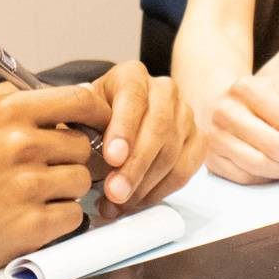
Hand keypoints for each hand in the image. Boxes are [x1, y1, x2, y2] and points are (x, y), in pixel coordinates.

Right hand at [0, 83, 106, 275]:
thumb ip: (11, 102)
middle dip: (71, 157)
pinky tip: (36, 215)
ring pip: (81, 180)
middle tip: (50, 168)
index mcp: (8, 114)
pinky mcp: (31, 227)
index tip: (98, 123)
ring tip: (38, 193)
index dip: (97, 112)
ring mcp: (27, 188)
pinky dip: (61, 218)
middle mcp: (21, 146)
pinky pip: (74, 215)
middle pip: (83, 146)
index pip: (78, 100)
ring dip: (67, 188)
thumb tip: (52, 94)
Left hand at [86, 63, 205, 216]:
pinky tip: (137, 201)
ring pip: (173, 152)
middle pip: (158, 127)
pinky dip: (161, 191)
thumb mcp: (82, 114)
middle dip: (135, 166)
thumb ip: (81, 126)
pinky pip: (185, 169)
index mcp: (132, 75)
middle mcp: (164, 90)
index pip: (133, 97)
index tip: (112, 158)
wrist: (117, 123)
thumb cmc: (97, 119)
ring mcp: (185, 114)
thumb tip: (82, 150)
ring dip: (145, 185)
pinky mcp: (197, 139)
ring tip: (118, 204)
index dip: (124, 128)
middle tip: (114, 192)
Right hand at [203, 73, 278, 184]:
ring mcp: (215, 137)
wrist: (217, 101)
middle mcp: (226, 112)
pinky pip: (246, 177)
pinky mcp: (211, 159)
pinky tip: (273, 166)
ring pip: (260, 165)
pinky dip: (266, 177)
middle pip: (276, 146)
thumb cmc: (258, 95)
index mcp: (247, 88)